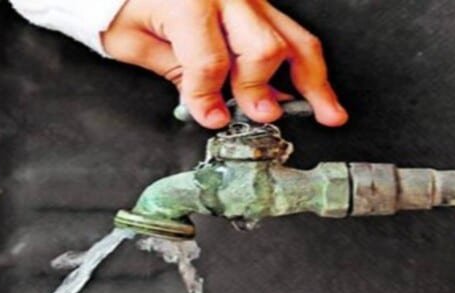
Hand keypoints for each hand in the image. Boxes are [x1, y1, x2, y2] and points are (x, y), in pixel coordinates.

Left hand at [101, 0, 347, 128]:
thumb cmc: (126, 5)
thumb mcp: (135, 42)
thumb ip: (178, 73)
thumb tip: (213, 107)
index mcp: (190, 3)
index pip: (210, 62)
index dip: (210, 99)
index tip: (212, 119)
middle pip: (261, 48)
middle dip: (260, 88)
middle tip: (260, 117)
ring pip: (293, 39)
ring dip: (312, 81)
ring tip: (328, 113)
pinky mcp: (260, 2)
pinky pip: (293, 33)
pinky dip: (306, 65)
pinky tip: (318, 92)